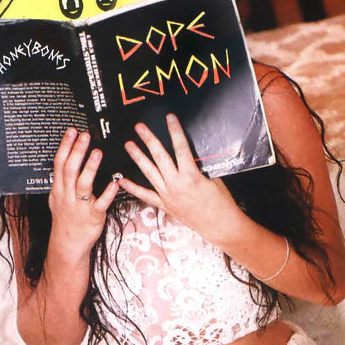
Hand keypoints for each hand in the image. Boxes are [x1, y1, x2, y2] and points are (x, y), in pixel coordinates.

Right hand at [47, 128, 119, 257]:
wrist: (68, 244)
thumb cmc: (66, 219)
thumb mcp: (57, 198)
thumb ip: (62, 180)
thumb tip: (67, 157)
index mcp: (59, 189)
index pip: (59, 163)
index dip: (65, 146)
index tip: (72, 131)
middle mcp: (67, 196)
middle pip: (70, 170)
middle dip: (77, 151)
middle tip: (85, 136)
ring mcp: (80, 206)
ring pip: (83, 184)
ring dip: (90, 168)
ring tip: (97, 152)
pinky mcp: (93, 216)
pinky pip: (100, 203)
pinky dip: (108, 193)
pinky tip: (114, 183)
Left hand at [118, 114, 246, 246]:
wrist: (220, 226)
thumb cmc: (221, 204)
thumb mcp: (214, 179)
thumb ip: (200, 167)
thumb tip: (191, 155)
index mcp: (191, 176)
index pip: (180, 147)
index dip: (175, 130)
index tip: (170, 118)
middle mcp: (176, 185)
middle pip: (160, 157)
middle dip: (149, 140)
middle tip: (140, 128)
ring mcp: (168, 196)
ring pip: (149, 173)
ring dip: (138, 158)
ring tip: (129, 145)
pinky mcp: (165, 205)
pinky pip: (146, 195)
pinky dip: (133, 188)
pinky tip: (122, 181)